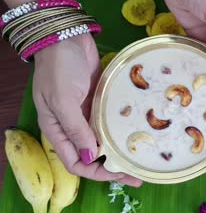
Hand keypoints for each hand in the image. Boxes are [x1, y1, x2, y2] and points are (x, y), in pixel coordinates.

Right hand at [33, 34, 141, 186]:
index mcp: (58, 131)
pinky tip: (138, 137)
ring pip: (104, 142)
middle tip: (137, 174)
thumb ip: (76, 129)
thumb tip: (91, 157)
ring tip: (141, 160)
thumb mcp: (63, 100)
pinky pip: (110, 124)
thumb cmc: (60, 68)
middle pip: (93, 156)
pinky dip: (121, 133)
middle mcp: (73, 128)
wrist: (67, 38)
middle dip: (113, 168)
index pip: (75, 162)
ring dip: (119, 152)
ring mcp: (87, 116)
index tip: (119, 174)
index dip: (96, 172)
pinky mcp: (99, 104)